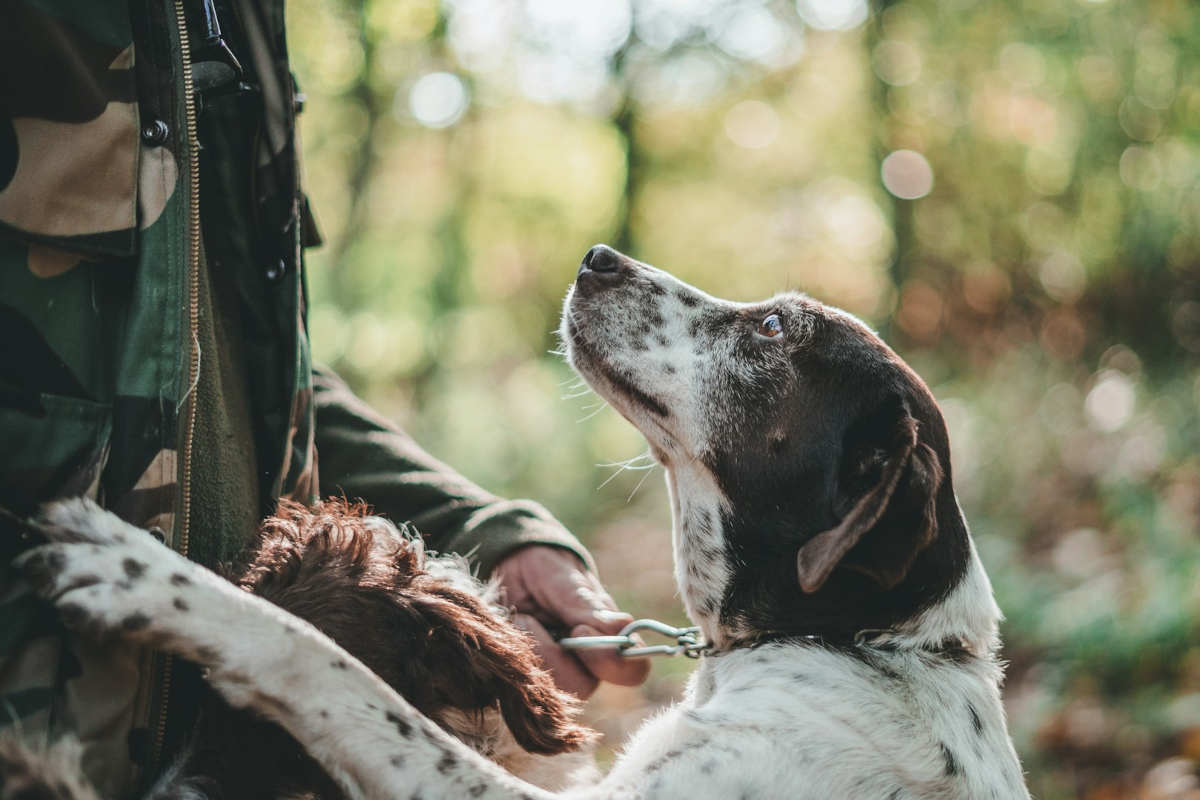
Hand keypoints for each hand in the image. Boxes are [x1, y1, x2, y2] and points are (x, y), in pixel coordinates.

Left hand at [492, 545, 650, 698]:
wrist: (511, 567)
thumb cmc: (545, 570)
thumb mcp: (563, 579)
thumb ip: (588, 606)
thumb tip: (624, 626)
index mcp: (610, 639)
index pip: (632, 671)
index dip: (608, 660)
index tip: (580, 629)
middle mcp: (587, 664)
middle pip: (581, 687)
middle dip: (552, 654)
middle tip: (533, 618)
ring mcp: (555, 676)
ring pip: (547, 688)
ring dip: (527, 649)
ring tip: (520, 618)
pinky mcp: (526, 680)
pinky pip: (517, 683)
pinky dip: (509, 654)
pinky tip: (509, 630)